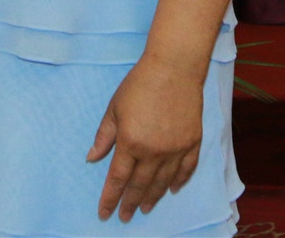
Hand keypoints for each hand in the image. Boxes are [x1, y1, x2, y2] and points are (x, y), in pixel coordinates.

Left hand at [88, 56, 203, 222]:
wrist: (174, 68)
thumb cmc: (140, 84)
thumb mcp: (114, 108)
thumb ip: (104, 136)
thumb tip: (92, 158)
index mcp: (130, 142)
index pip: (118, 178)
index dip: (110, 198)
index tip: (105, 213)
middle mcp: (153, 151)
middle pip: (140, 185)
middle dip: (130, 203)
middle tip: (125, 216)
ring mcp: (176, 149)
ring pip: (163, 182)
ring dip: (153, 197)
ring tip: (145, 208)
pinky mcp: (192, 142)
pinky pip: (186, 169)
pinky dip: (180, 182)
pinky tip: (173, 190)